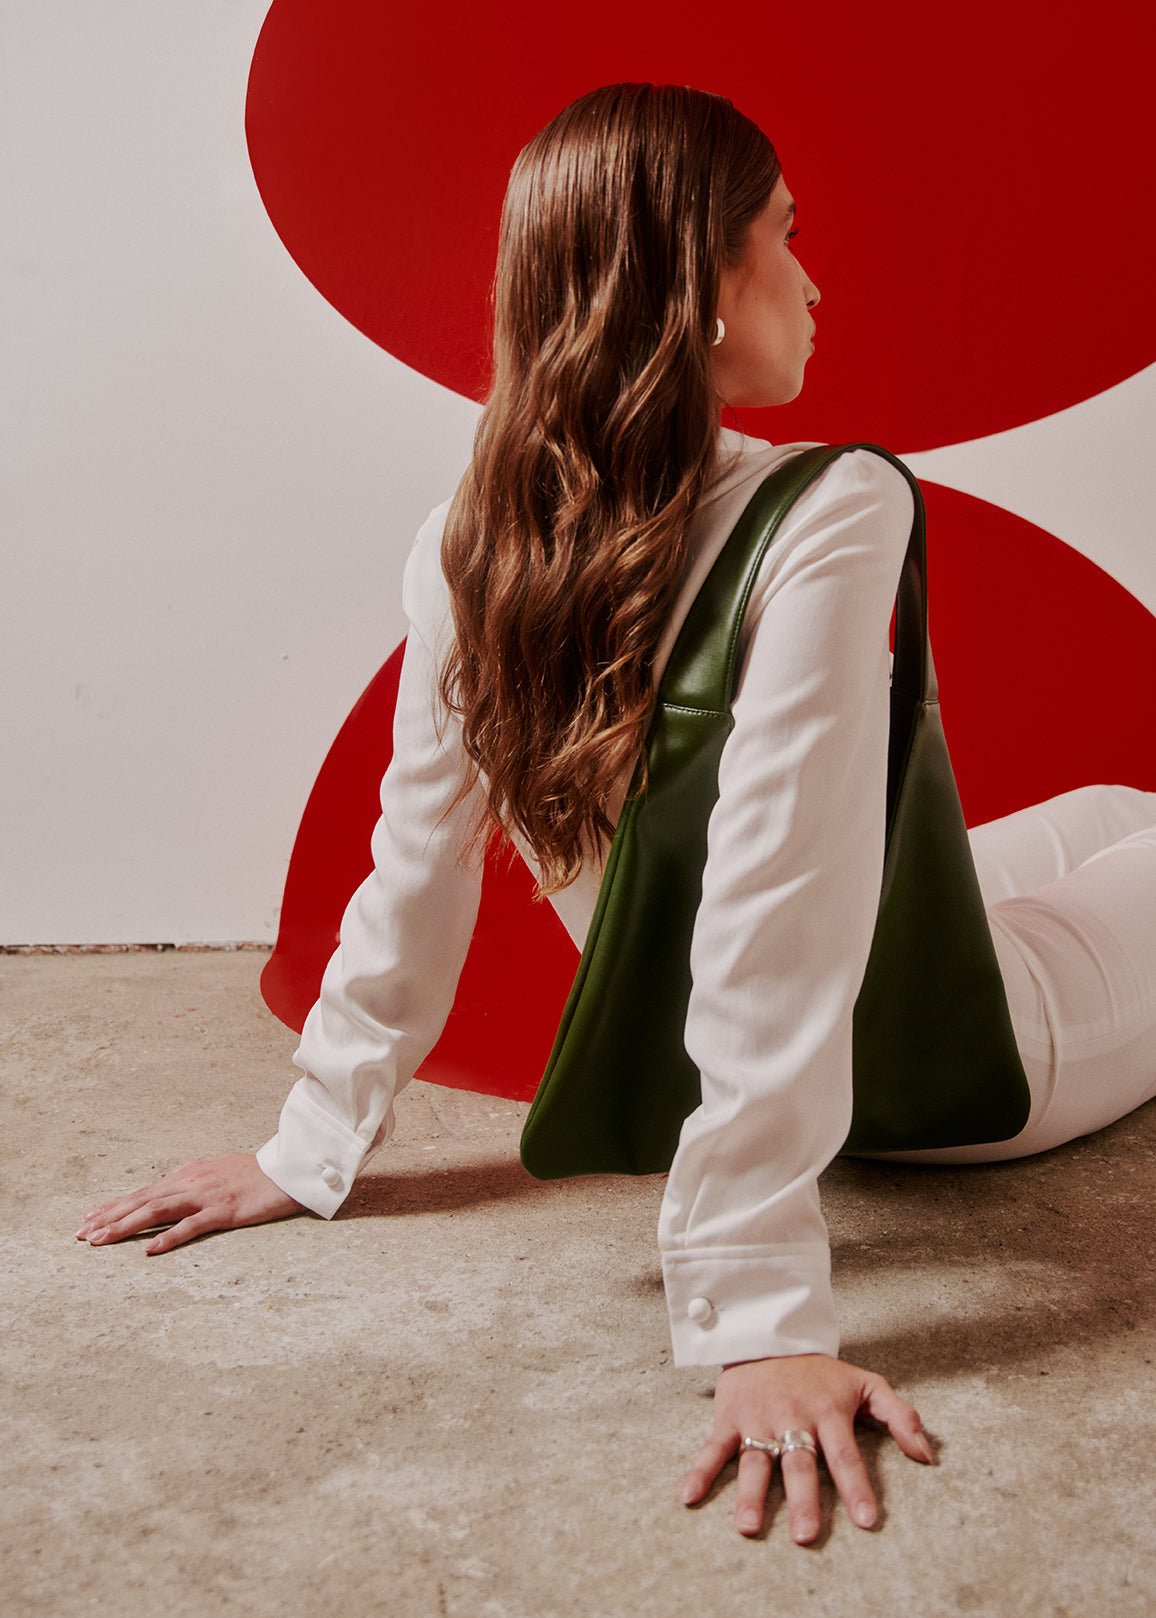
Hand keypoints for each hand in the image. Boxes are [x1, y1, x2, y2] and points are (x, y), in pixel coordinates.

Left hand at [74, 1154, 303, 1253]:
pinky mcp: (225, 1211)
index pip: (143, 1192)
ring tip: (101, 1240)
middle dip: (109, 1217)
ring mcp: (206, 1196)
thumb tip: (169, 1195)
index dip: (114, 1206)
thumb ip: (192, 1185)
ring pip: (157, 1211)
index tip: (89, 1219)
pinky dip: (168, 1238)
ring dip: (126, 1226)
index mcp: (188, 1174)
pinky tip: (150, 1250)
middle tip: (82, 1235)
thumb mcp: (217, 1174)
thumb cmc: (256, 1176)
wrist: (289, 1170)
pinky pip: (192, 1227)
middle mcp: (191, 1182)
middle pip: (142, 1200)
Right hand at [681, 1353, 932, 1542]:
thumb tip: (928, 1455)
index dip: (857, 1486)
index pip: (845, 1454)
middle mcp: (792, 1417)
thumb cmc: (822, 1371)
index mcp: (828, 1411)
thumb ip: (899, 1416)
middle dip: (802, 1500)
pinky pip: (713, 1448)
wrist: (769, 1334)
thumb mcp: (866, 1383)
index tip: (867, 1520)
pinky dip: (700, 1471)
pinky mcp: (729, 1418)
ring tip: (750, 1528)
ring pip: (757, 1460)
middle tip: (805, 1535)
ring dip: (751, 1495)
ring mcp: (758, 1418)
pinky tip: (689, 1497)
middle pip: (799, 1463)